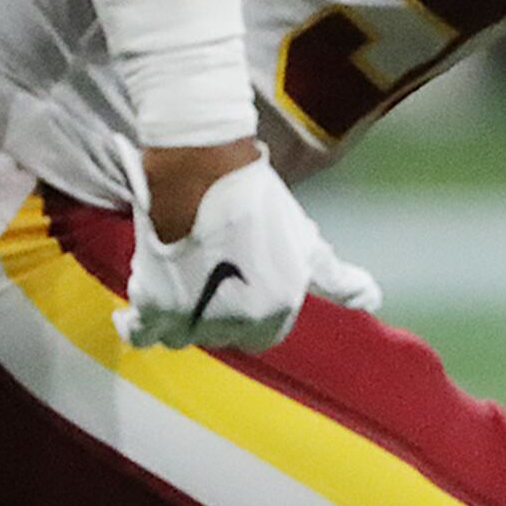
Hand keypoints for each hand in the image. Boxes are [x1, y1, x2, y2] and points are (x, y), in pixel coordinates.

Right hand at [122, 147, 381, 351]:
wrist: (205, 167)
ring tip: (176, 293)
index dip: (249, 316)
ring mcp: (195, 315)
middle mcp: (239, 320)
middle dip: (214, 316)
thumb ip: (335, 277)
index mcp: (278, 308)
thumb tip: (372, 300)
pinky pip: (143, 334)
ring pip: (183, 338)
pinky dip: (137, 329)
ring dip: (179, 321)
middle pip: (221, 337)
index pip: (262, 337)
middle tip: (205, 283)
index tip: (235, 293)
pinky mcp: (154, 301)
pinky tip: (133, 320)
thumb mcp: (305, 240)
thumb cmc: (257, 199)